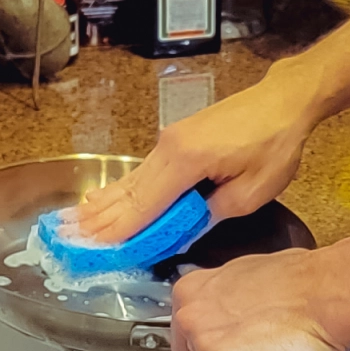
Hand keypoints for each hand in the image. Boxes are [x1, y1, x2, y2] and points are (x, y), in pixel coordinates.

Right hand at [76, 63, 318, 242]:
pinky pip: (143, 172)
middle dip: (98, 220)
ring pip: (132, 181)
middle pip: (128, 192)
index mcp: (186, 160)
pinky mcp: (176, 139)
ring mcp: (170, 140)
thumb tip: (184, 231)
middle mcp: (169, 147)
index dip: (117, 232)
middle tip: (66, 242)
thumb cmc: (275, 142)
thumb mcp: (253, 190)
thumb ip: (213, 213)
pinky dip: (122, 191)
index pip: (144, 205)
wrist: (283, 99)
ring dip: (103, 205)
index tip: (91, 251)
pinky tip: (103, 200)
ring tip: (73, 225)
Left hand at [169, 243, 349, 350]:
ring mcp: (206, 344)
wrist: (326, 293)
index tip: (235, 341)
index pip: (188, 331)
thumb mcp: (248, 277)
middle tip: (259, 348)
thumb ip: (227, 299)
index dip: (219, 340)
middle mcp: (191, 315)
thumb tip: (232, 312)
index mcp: (192, 289)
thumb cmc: (301, 281)